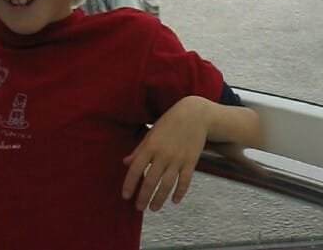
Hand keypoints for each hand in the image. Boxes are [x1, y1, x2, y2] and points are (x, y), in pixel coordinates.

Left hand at [121, 96, 208, 211]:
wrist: (196, 114)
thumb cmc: (171, 121)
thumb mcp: (152, 132)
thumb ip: (139, 149)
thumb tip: (126, 163)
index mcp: (151, 146)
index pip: (136, 169)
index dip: (129, 184)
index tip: (126, 196)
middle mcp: (163, 154)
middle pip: (150, 181)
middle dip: (143, 197)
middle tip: (139, 207)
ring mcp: (178, 159)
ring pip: (167, 185)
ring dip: (159, 199)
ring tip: (153, 208)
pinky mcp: (191, 161)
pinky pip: (185, 181)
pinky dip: (179, 192)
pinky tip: (174, 200)